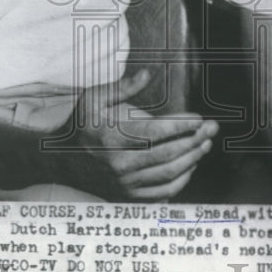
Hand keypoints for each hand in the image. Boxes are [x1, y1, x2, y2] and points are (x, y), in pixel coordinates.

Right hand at [74, 70, 217, 200]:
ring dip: (193, 160)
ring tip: (205, 145)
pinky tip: (190, 166)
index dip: (182, 125)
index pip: (157, 132)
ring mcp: (124, 184)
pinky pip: (162, 193)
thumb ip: (122, 87)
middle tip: (212, 129)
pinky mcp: (126, 196)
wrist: (59, 159)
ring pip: (169, 174)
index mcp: (113, 138)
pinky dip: (181, 181)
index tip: (200, 118)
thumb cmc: (81, 124)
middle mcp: (120, 164)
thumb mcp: (94, 98)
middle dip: (195, 140)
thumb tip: (147, 74)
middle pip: (169, 153)